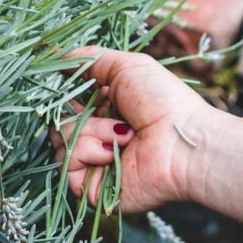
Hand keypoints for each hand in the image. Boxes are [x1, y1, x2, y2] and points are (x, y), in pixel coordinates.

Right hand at [49, 48, 209, 211]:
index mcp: (107, 109)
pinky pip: (65, 165)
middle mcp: (99, 135)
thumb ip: (91, 58)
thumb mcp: (128, 66)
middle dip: (81, 111)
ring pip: (60, 140)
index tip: (73, 85)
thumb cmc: (163, 102)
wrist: (184, 145)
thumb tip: (58, 55)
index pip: (68, 100)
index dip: (67, 92)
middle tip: (108, 110)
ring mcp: (95, 162)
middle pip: (59, 120)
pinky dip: (86, 152)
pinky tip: (112, 153)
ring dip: (89, 131)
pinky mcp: (91, 187)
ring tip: (123, 134)